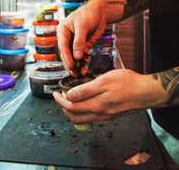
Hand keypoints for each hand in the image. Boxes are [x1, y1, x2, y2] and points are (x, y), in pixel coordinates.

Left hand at [53, 69, 167, 122]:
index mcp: (96, 106)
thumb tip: (69, 96)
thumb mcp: (104, 81)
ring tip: (70, 97)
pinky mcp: (110, 115)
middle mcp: (99, 115)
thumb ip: (85, 90)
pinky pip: (91, 117)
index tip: (55, 93)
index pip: (71, 107)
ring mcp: (105, 117)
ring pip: (82, 118)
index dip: (60, 101)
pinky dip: (83, 110)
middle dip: (64, 107)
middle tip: (60, 96)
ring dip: (73, 110)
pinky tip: (84, 100)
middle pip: (74, 117)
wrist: (145, 92)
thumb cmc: (127, 83)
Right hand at [57, 0, 106, 75]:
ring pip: (75, 56)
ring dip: (77, 64)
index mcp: (63, 31)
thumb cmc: (89, 13)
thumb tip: (76, 56)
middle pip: (67, 53)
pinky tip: (86, 67)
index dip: (67, 57)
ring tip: (81, 73)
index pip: (63, 46)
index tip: (71, 66)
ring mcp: (76, 42)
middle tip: (74, 73)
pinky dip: (84, 61)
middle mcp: (68, 37)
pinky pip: (83, 55)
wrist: (102, 12)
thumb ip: (79, 41)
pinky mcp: (84, 45)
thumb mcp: (82, 26)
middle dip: (71, 63)